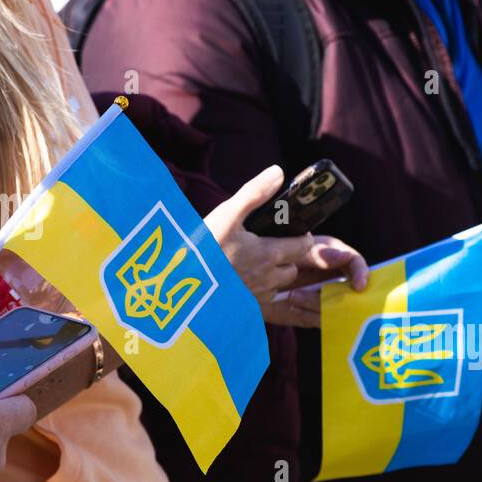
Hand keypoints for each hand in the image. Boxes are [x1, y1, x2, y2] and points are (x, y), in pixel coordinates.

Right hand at [204, 165, 314, 305]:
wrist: (177, 284)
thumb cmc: (202, 247)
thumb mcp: (227, 213)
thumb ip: (255, 193)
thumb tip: (278, 173)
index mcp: (269, 254)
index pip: (304, 247)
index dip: (303, 237)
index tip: (293, 231)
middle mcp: (267, 279)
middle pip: (293, 269)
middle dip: (289, 258)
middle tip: (273, 245)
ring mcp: (255, 296)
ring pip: (278, 287)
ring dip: (274, 276)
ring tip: (256, 263)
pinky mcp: (242, 308)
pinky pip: (260, 301)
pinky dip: (258, 290)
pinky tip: (241, 279)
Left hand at [264, 235, 368, 327]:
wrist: (252, 283)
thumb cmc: (275, 258)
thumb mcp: (298, 253)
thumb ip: (322, 255)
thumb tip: (346, 256)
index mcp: (333, 255)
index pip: (355, 262)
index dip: (361, 273)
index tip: (359, 286)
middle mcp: (333, 277)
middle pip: (351, 290)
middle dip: (340, 296)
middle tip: (318, 296)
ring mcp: (327, 297)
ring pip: (337, 307)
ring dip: (317, 304)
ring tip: (293, 297)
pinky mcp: (317, 314)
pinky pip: (322, 320)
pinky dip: (309, 314)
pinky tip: (292, 306)